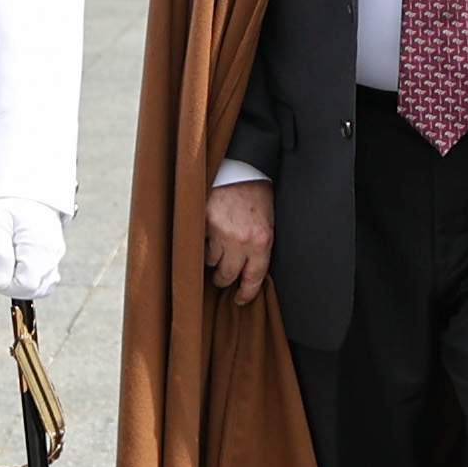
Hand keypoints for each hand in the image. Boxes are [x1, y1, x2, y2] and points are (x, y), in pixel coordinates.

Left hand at [0, 199, 65, 302]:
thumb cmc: (12, 202)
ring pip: (40, 288)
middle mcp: (52, 254)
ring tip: (1, 269)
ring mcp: (55, 256)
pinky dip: (27, 280)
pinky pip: (43, 279)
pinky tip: (13, 268)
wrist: (30, 188)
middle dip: (7, 286)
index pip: (26, 285)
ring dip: (17, 285)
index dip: (3, 286)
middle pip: (33, 289)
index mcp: (40, 246)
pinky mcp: (53, 256)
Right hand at [204, 181, 273, 303]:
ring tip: (216, 249)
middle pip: (227, 276)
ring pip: (211, 262)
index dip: (245, 293)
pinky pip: (199, 245)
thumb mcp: (268, 222)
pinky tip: (206, 234)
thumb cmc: (257, 194)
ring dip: (213, 259)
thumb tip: (249, 270)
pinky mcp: (203, 224)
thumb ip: (260, 246)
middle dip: (224, 279)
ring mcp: (220, 233)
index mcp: (262, 241)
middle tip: (223, 277)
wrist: (241, 167)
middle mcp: (241, 241)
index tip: (240, 299)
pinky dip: (202, 243)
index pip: (253, 278)